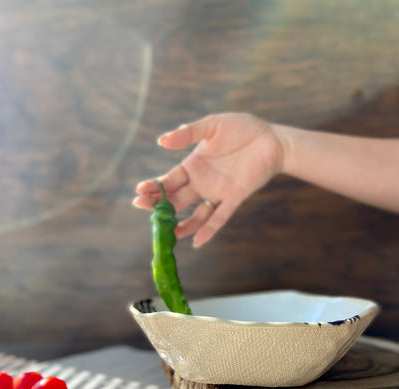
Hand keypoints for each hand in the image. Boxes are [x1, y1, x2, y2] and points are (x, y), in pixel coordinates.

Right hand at [133, 113, 283, 246]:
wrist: (271, 138)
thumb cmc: (242, 129)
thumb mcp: (213, 125)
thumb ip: (189, 133)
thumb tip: (161, 141)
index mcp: (193, 166)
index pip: (168, 181)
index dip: (153, 187)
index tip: (139, 192)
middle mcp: (202, 182)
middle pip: (176, 199)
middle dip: (158, 205)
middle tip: (141, 206)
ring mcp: (217, 193)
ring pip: (196, 215)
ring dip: (182, 225)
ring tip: (170, 233)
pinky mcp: (234, 198)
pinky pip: (220, 217)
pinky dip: (209, 229)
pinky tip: (197, 241)